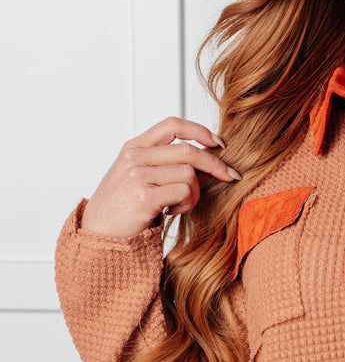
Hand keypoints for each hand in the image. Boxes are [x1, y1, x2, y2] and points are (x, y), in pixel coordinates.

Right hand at [81, 117, 240, 238]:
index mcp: (133, 147)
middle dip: (215, 164)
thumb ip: (159, 162)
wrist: (98, 236)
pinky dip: (186, 204)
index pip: (173, 125)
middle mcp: (135, 157)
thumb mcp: (134, 176)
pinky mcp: (144, 196)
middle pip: (188, 150)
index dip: (200, 131)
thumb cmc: (120, 209)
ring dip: (194, 193)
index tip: (218, 143)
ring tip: (181, 206)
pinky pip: (183, 191)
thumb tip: (201, 159)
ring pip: (188, 173)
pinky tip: (172, 212)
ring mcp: (138, 175)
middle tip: (229, 176)